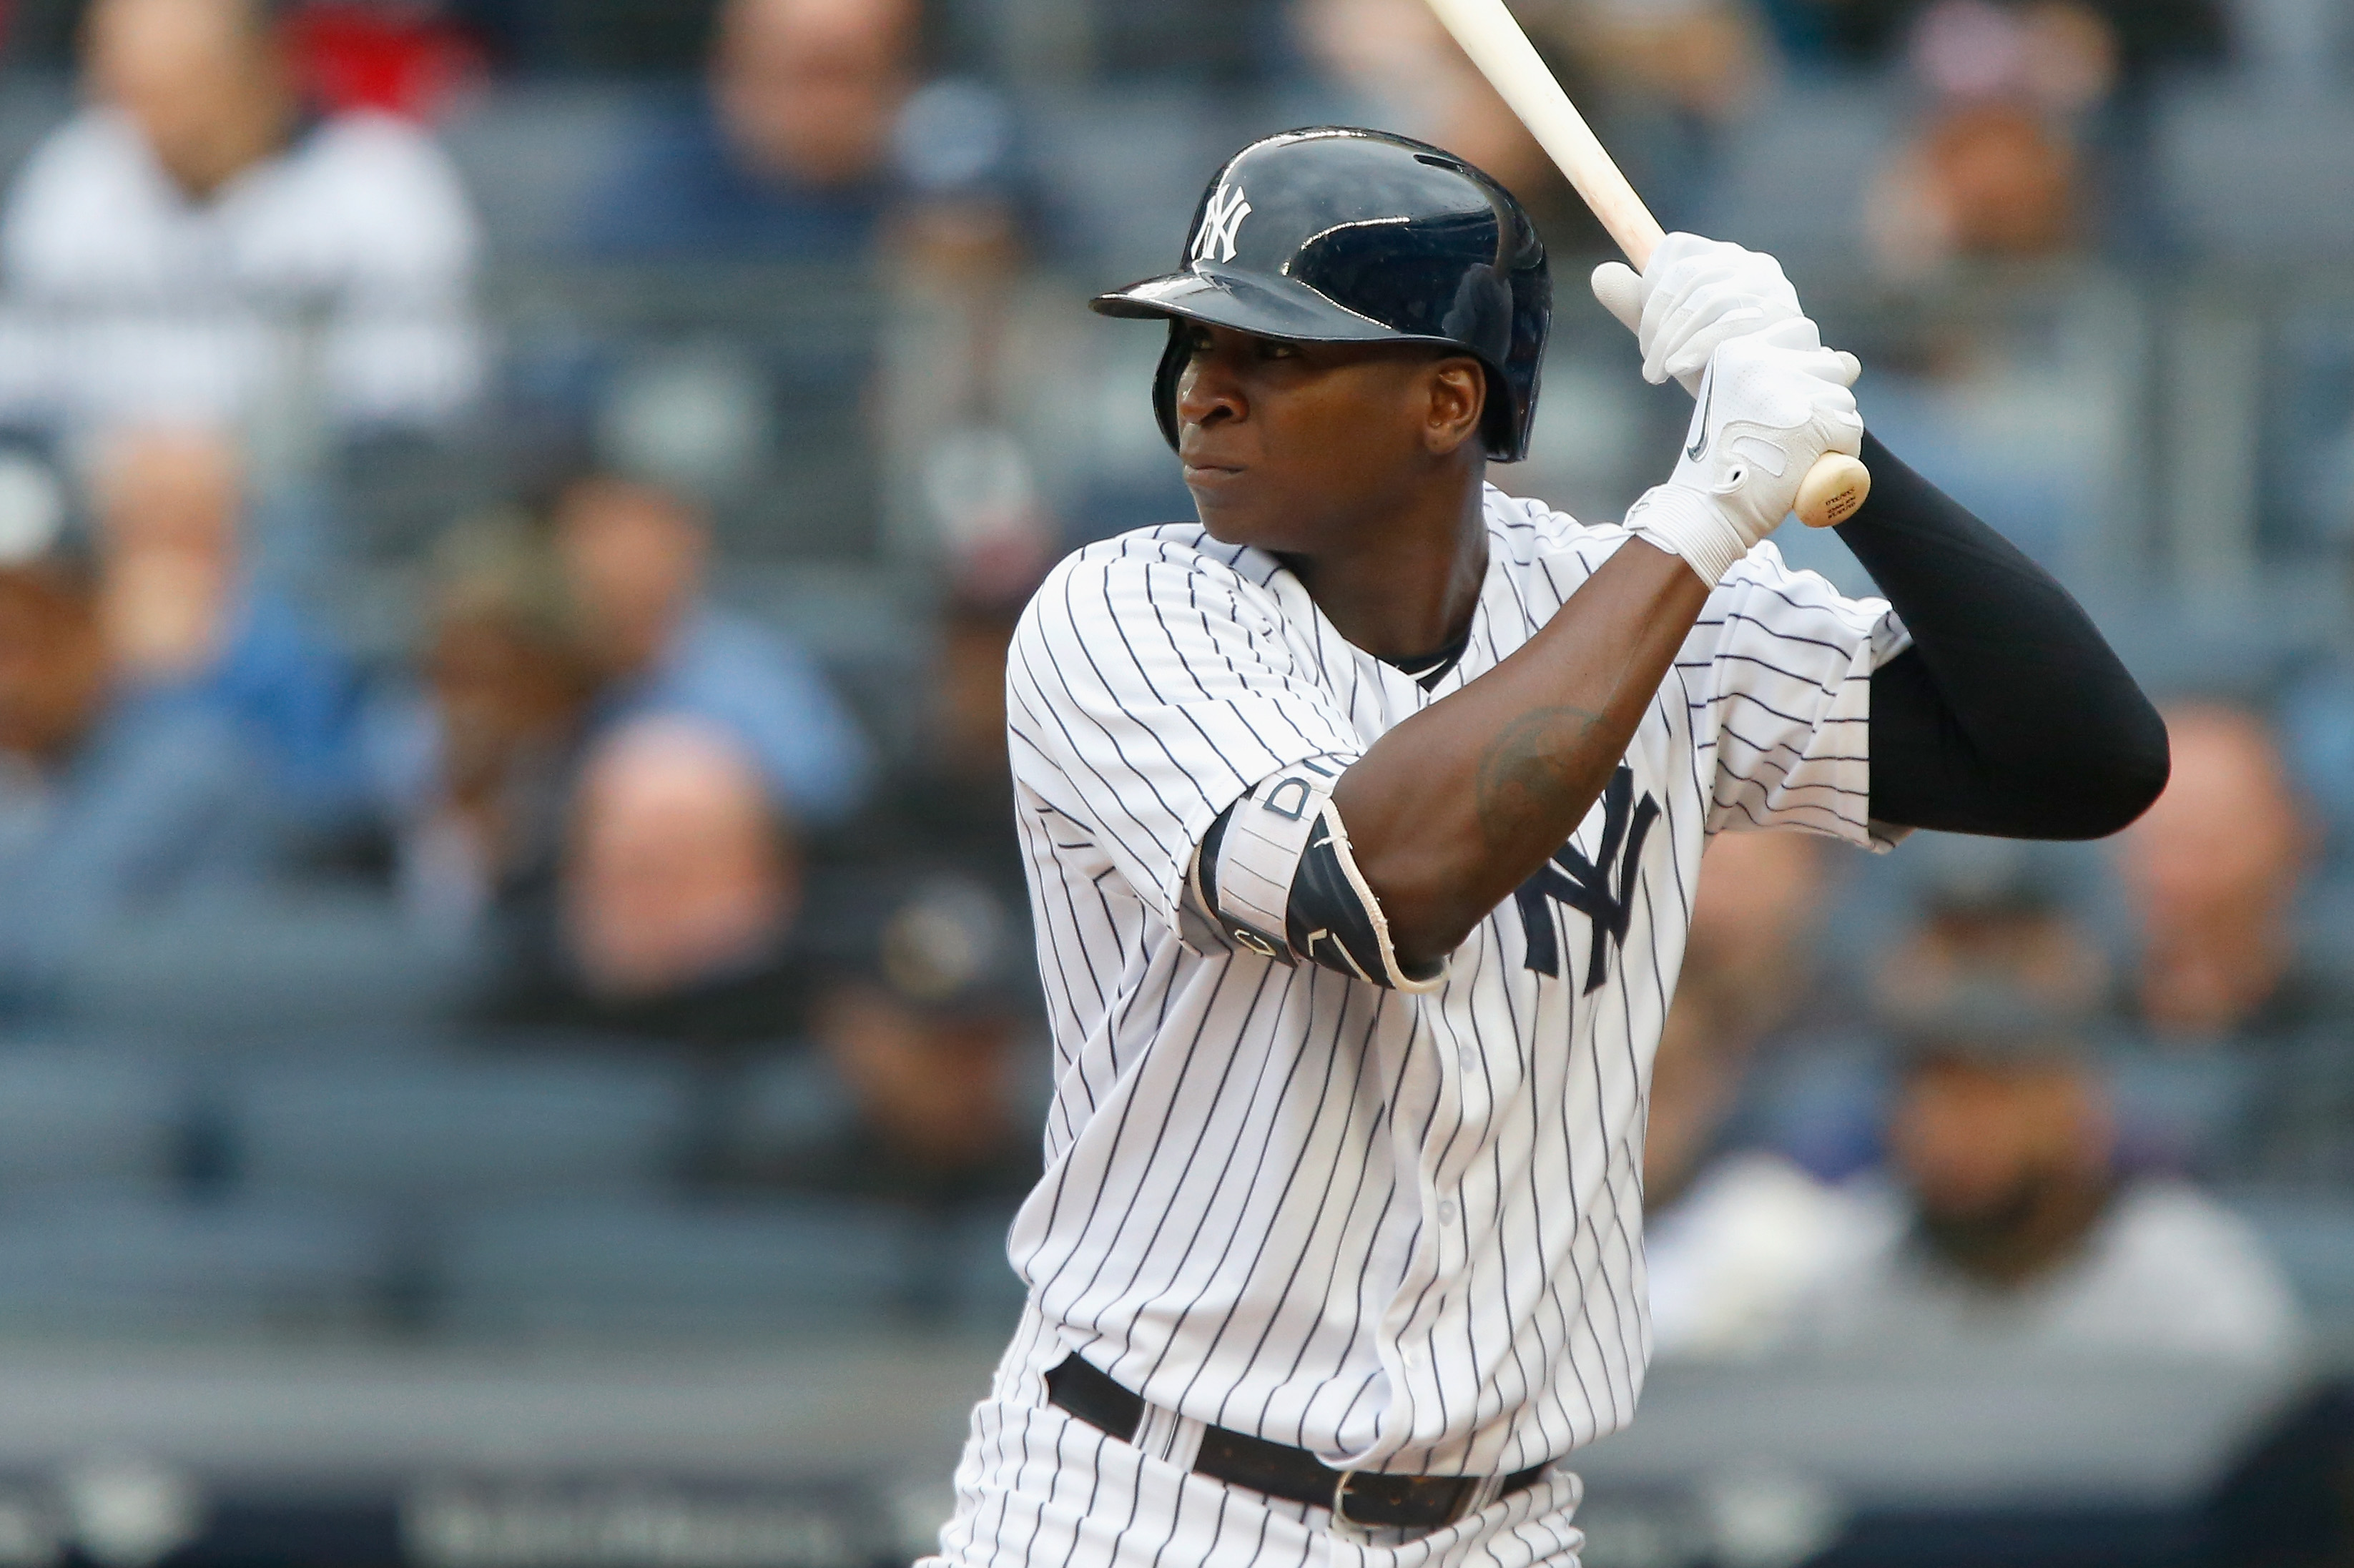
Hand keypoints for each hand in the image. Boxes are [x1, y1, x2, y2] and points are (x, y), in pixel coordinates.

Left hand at [1592, 234, 1815, 392]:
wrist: (1769, 415)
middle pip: (1688, 277)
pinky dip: (1695, 347)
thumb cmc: (1722, 373)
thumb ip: (1640, 306)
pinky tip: (1679, 368)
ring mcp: (1774, 291)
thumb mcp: (1674, 336)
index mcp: (1729, 262)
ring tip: (1661, 374)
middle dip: (1656, 324)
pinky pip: (1727, 324)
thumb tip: (1601, 274)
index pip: (1677, 252)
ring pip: (1706, 299)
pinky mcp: (1784, 321)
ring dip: (1671, 341)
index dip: (1652, 291)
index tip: (1648, 333)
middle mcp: (1756, 267)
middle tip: (1650, 368)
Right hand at [1624, 333, 1864, 583]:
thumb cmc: (1718, 461)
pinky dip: (1844, 451)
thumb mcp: (1728, 400)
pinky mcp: (1813, 424)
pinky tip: (1817, 465)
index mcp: (1738, 350)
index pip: (1802, 334)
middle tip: (1800, 431)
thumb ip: (1764, 375)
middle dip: (1825, 396)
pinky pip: (1850, 431)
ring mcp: (1789, 392)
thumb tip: (1838, 359)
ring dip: (1836, 426)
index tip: (1792, 396)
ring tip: (1806, 451)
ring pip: (1843, 399)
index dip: (1807, 365)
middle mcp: (1763, 362)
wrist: (1706, 507)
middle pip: (1830, 364)